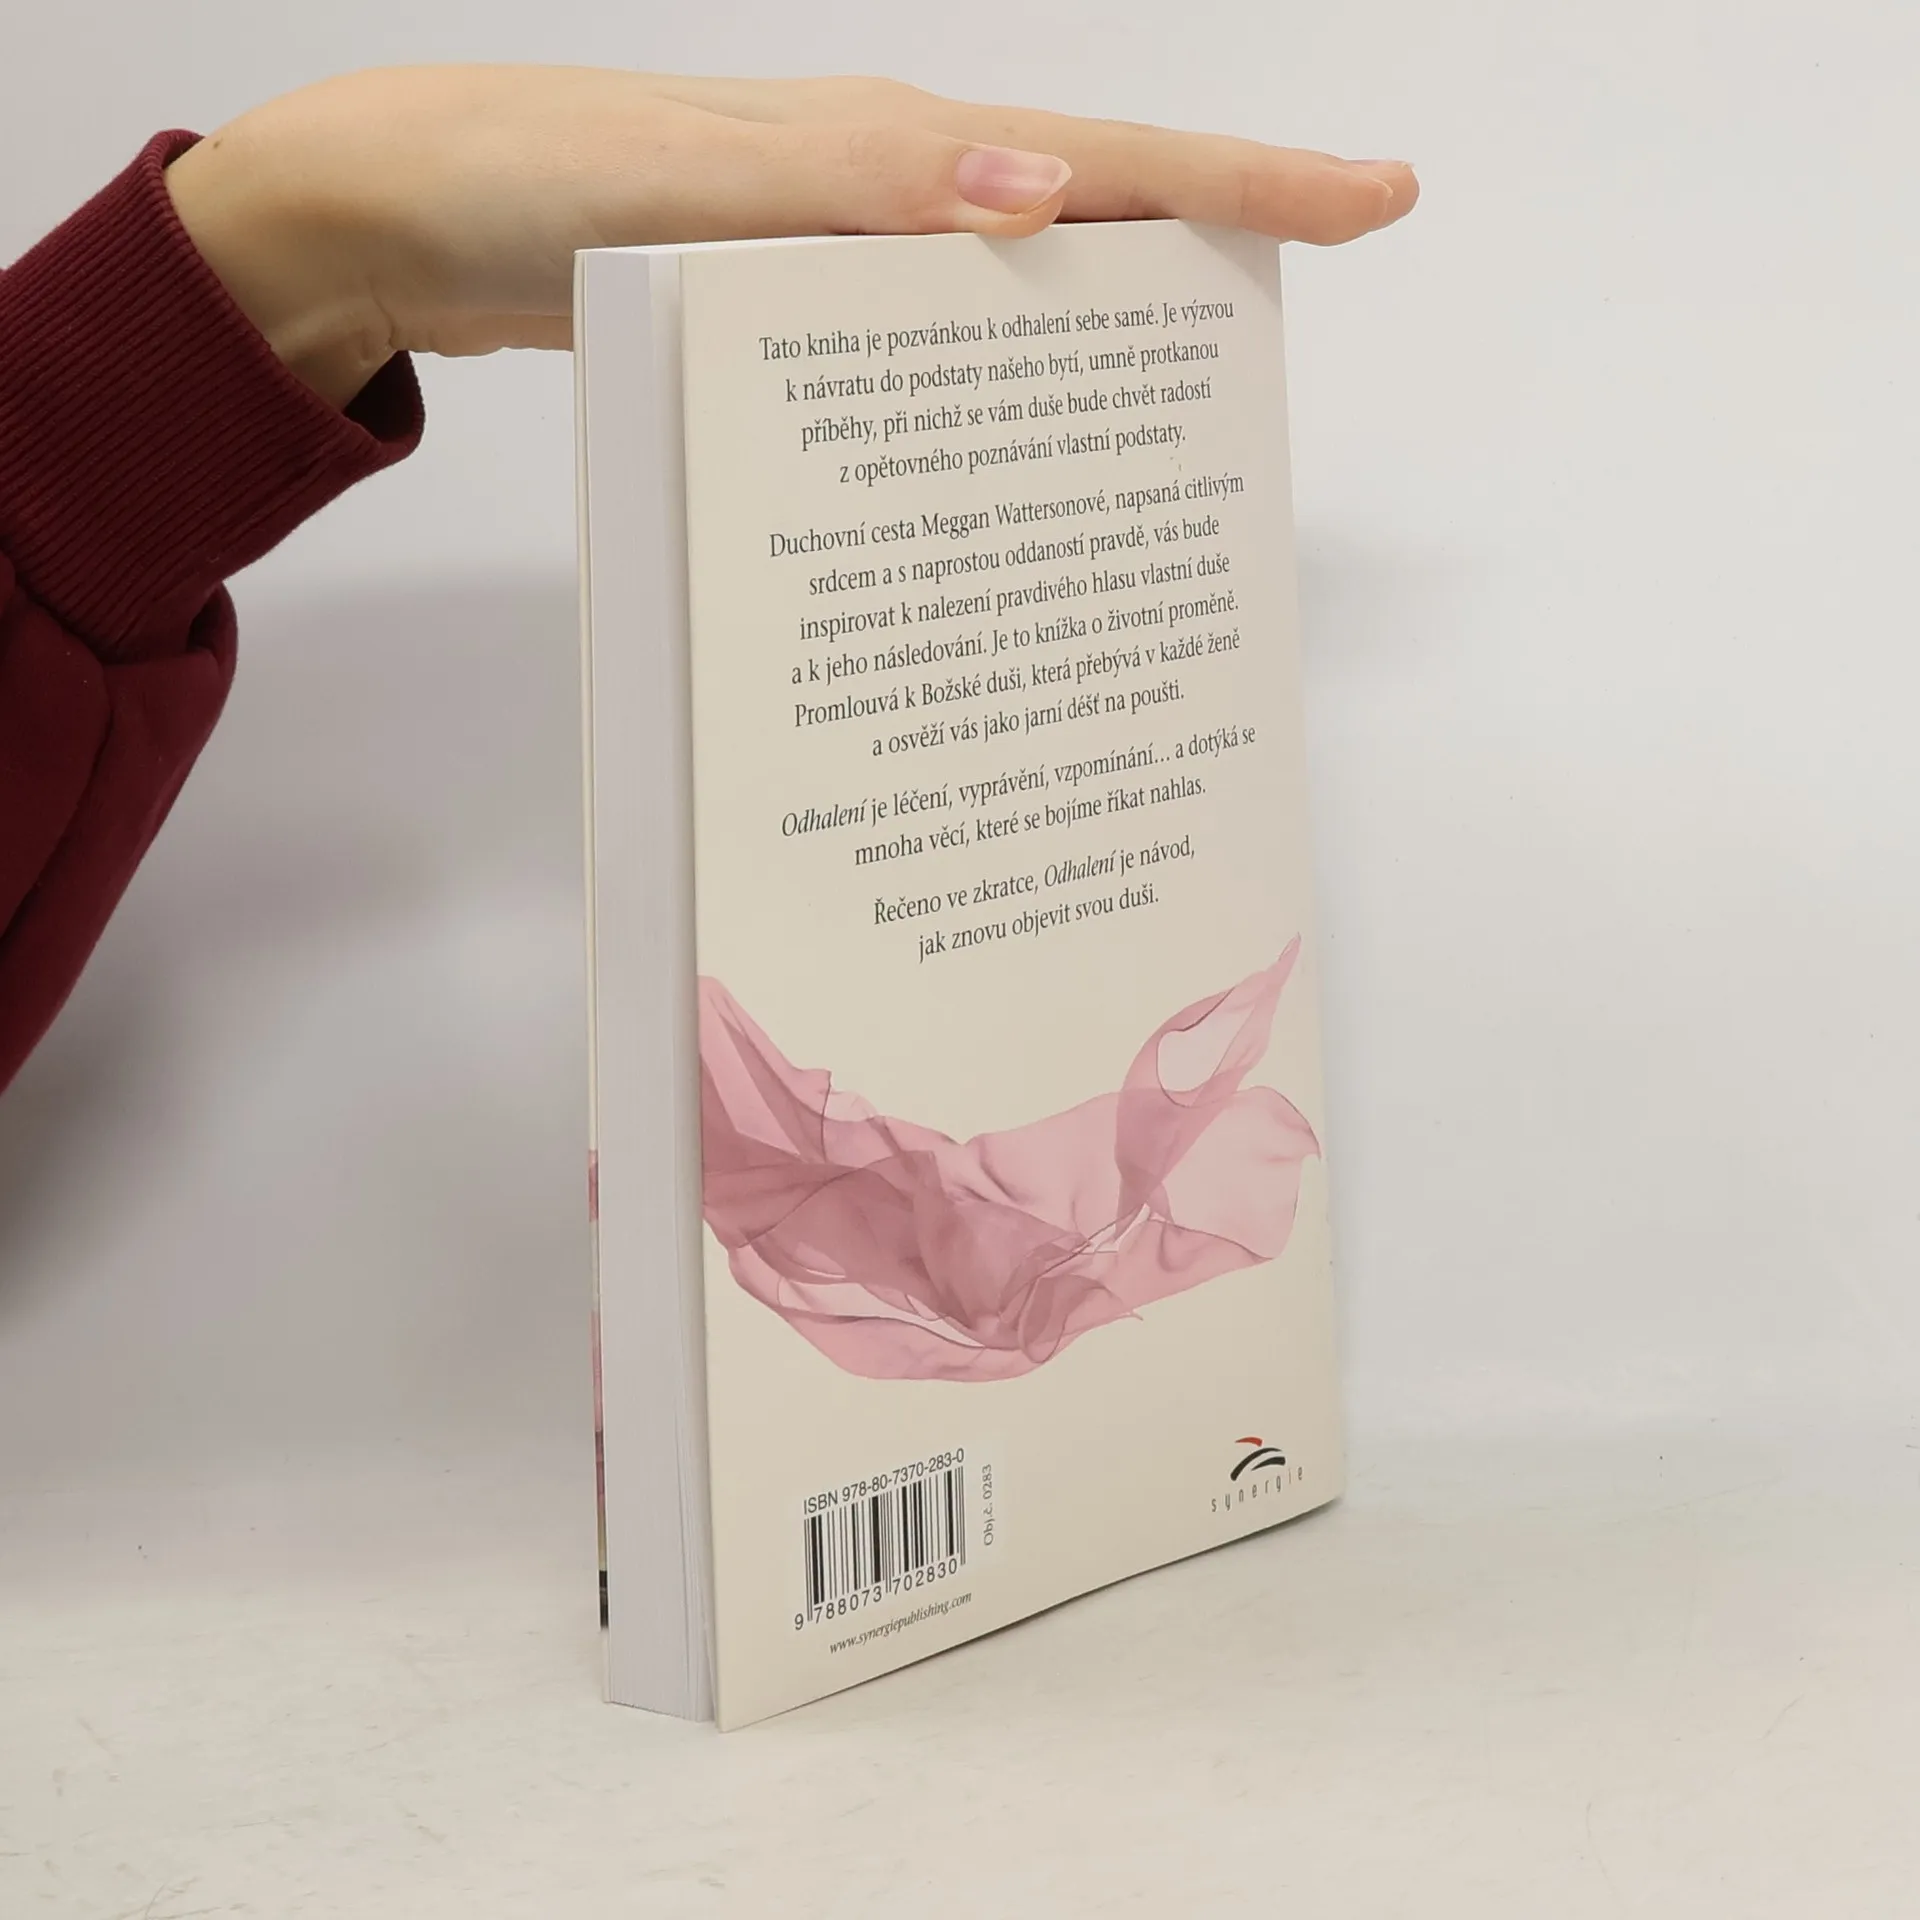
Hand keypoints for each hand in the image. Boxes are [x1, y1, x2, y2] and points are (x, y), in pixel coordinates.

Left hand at [165, 67, 1417, 408]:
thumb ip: (851, 189)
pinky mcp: (786, 319)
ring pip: (1005, 305)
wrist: (396, 222)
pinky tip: (992, 460)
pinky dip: (974, 398)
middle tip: (1291, 345)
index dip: (1243, 184)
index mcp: (885, 151)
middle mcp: (880, 197)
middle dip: (1204, 270)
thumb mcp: (683, 183)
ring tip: (1172, 438)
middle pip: (1084, 228)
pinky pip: (916, 357)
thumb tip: (1039, 198)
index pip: (1103, 162)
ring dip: (1091, 354)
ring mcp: (837, 259)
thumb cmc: (521, 182)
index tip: (1373, 197)